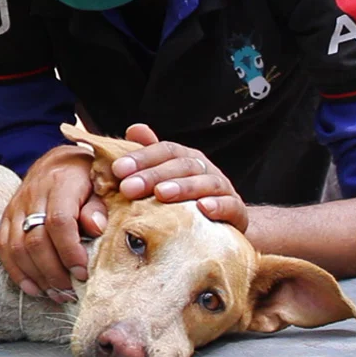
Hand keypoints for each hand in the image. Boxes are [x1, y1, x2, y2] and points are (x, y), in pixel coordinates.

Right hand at [0, 145, 108, 301]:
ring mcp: (16, 205)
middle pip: (36, 240)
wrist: (60, 159)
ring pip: (17, 247)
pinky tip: (34, 288)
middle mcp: (34, 194)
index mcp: (60, 182)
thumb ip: (99, 206)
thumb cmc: (88, 176)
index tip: (83, 272)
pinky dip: (17, 272)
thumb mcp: (101, 183)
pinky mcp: (7, 216)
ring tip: (56, 294)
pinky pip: (4, 247)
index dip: (70, 251)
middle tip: (71, 292)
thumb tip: (96, 229)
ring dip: (37, 276)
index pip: (59, 222)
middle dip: (54, 272)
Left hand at [112, 124, 247, 231]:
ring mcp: (223, 189)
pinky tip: (203, 209)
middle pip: (181, 165)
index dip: (141, 158)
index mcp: (186, 158)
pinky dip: (218, 206)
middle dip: (153, 175)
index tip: (118, 169)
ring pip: (206, 183)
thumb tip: (134, 129)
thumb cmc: (183, 202)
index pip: (164, 150)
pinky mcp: (237, 212)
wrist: (220, 227)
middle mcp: (205, 169)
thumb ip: (148, 156)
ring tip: (162, 194)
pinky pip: (231, 206)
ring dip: (183, 187)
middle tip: (128, 187)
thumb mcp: (163, 179)